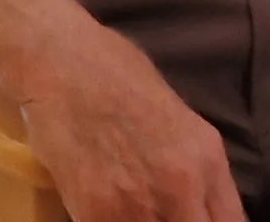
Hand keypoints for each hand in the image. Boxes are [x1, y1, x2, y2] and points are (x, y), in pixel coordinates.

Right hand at [15, 36, 244, 221]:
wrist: (62, 63)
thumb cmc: (116, 73)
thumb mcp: (178, 117)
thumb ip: (193, 167)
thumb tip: (198, 203)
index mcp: (207, 161)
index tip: (195, 220)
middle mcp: (182, 188)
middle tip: (160, 214)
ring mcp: (139, 204)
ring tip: (129, 208)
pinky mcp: (97, 213)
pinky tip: (102, 209)